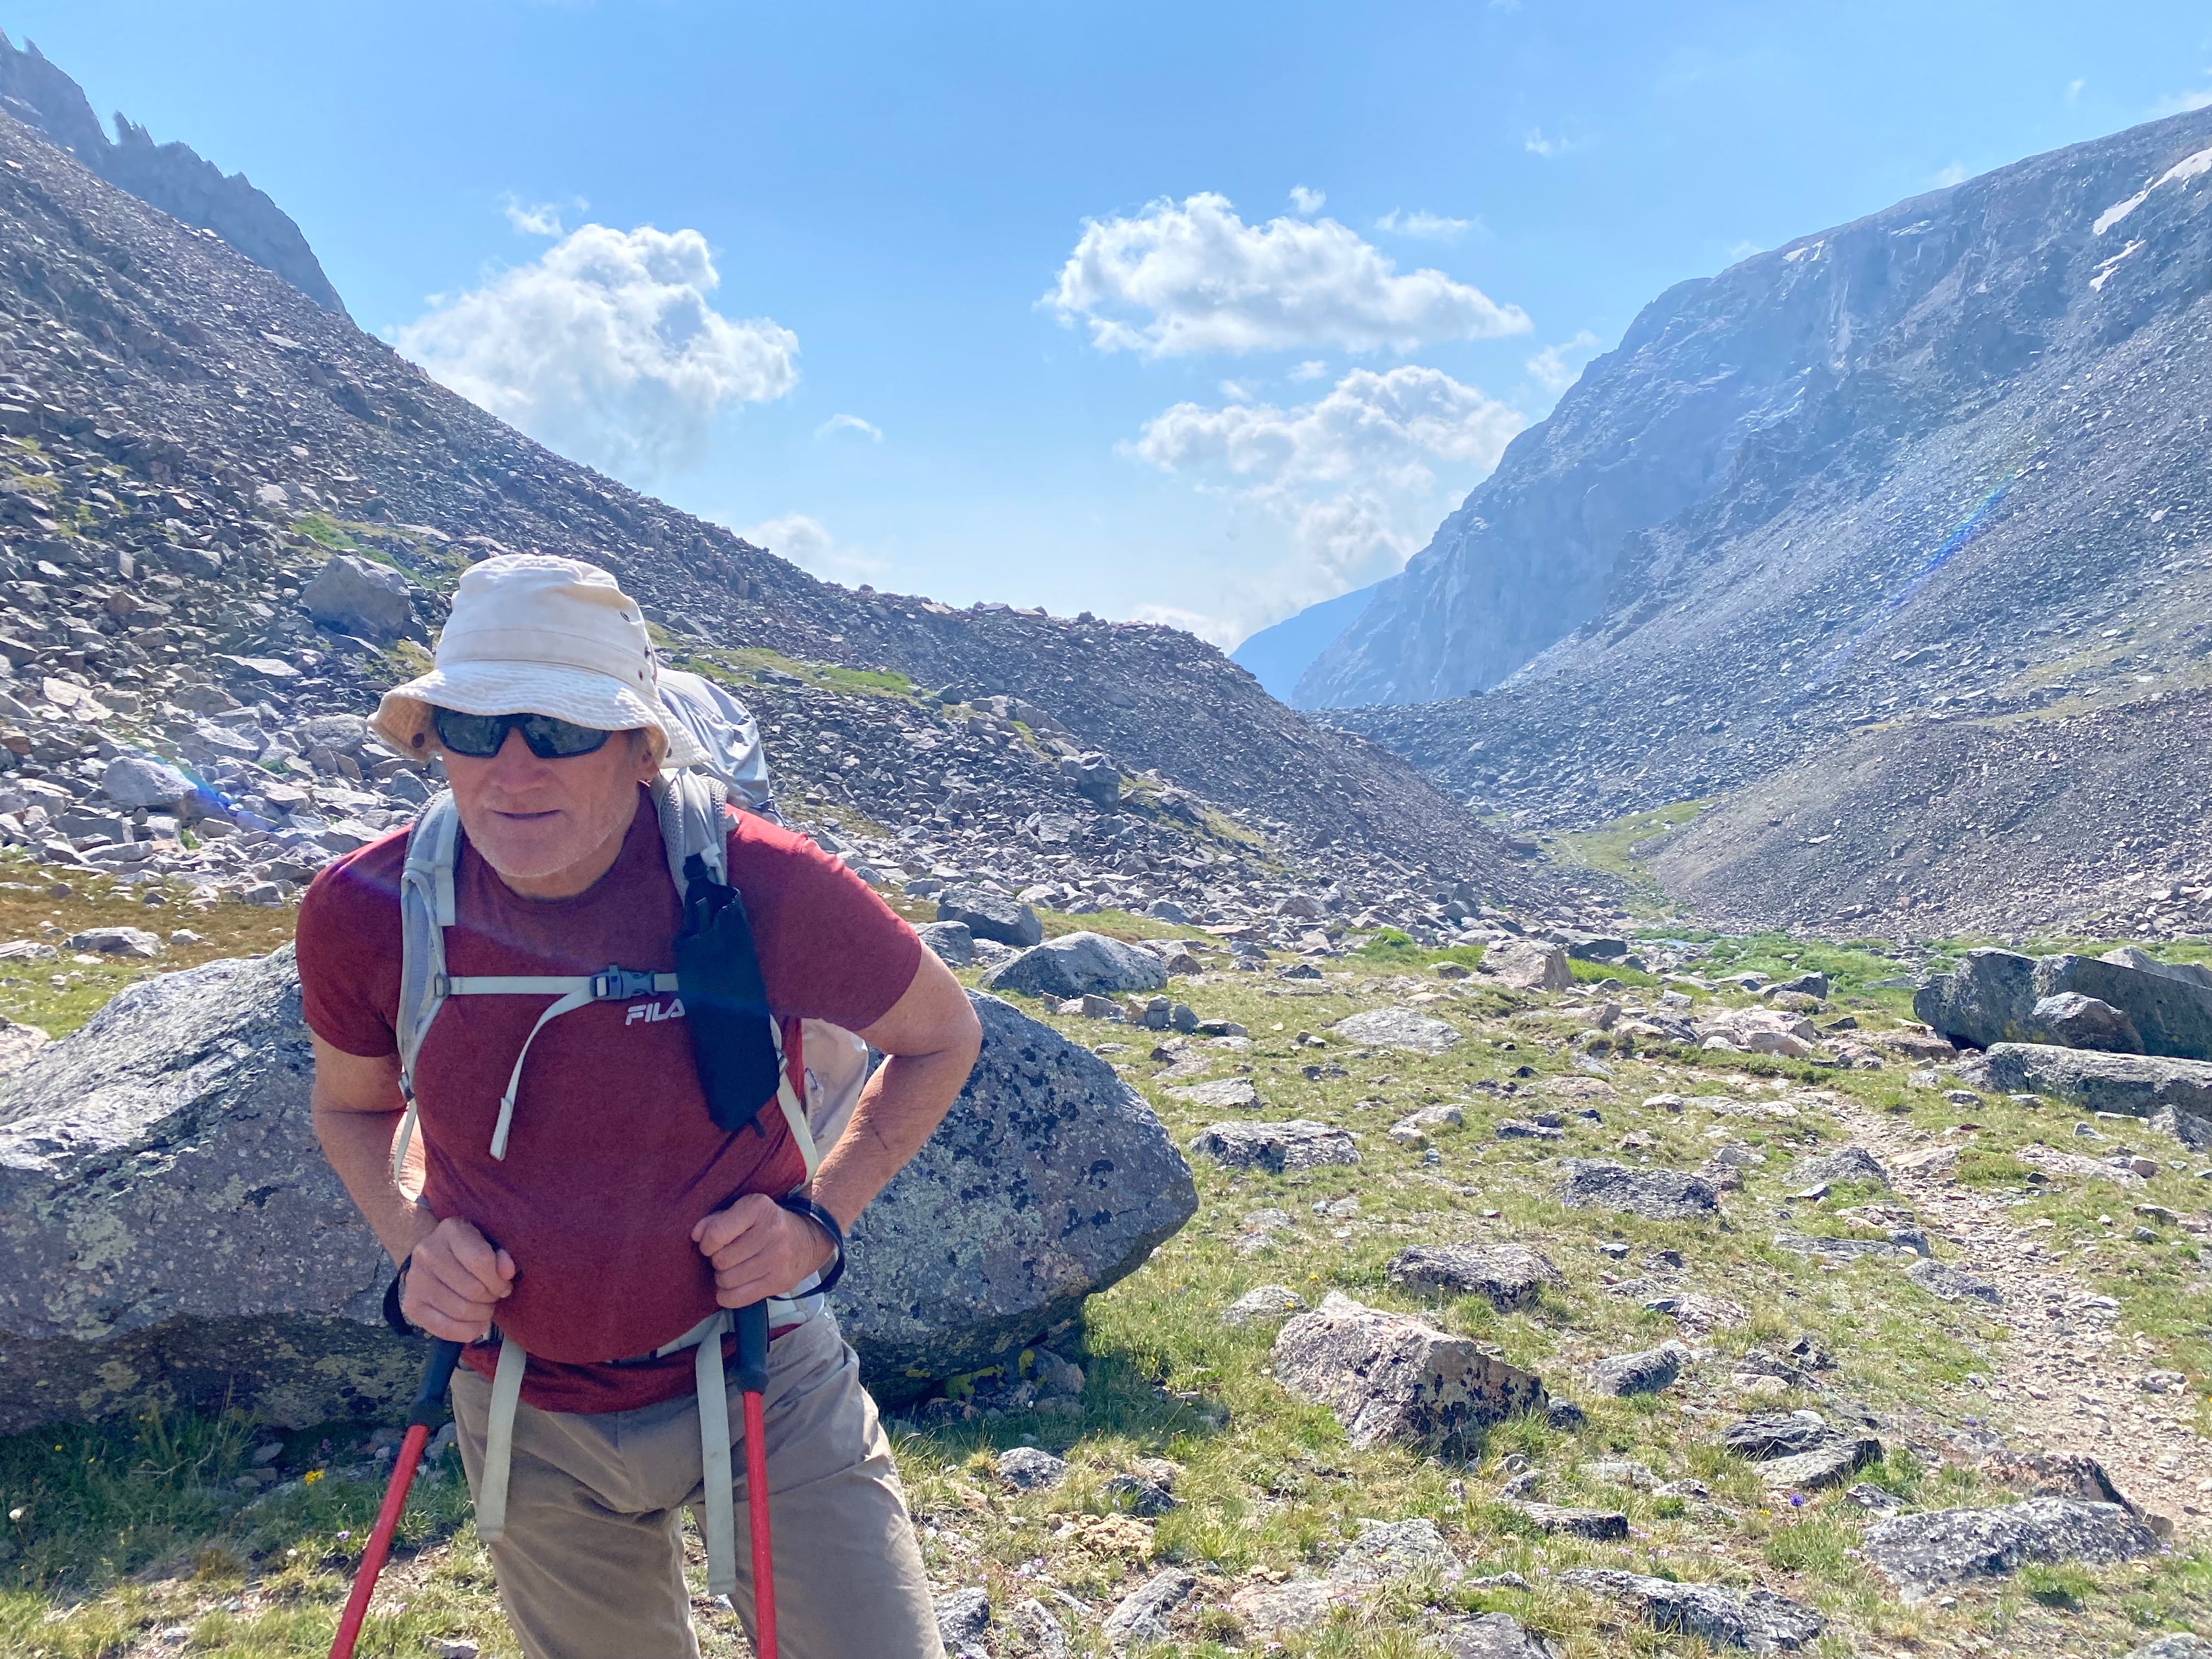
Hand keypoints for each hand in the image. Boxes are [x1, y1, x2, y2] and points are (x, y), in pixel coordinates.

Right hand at [404, 1216, 515, 1341]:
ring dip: (481, 1315)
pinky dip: (467, 1332)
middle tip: (494, 1297)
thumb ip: (501, 1254)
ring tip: (485, 1308)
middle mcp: (427, 1252)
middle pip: (472, 1289)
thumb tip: (508, 1271)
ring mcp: (415, 1279)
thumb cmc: (469, 1250)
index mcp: (451, 1230)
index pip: (480, 1260)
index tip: (505, 1285)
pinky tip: (477, 1325)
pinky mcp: (410, 1305)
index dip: (498, 1280)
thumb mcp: (487, 1242)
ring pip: (460, 1311)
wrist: (433, 1256)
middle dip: (491, 1298)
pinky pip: (444, 1328)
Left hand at [692, 1195, 835, 1308]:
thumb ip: (716, 1220)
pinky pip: (738, 1298)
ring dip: (723, 1278)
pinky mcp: (780, 1281)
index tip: (712, 1244)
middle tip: (727, 1257)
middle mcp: (772, 1232)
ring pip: (727, 1280)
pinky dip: (727, 1295)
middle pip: (721, 1260)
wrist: (807, 1239)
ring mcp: (778, 1258)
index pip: (717, 1234)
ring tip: (734, 1269)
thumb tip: (696, 1234)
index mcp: (758, 1208)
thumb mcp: (744, 1212)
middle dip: (717, 1261)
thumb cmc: (766, 1224)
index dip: (707, 1243)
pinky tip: (735, 1285)